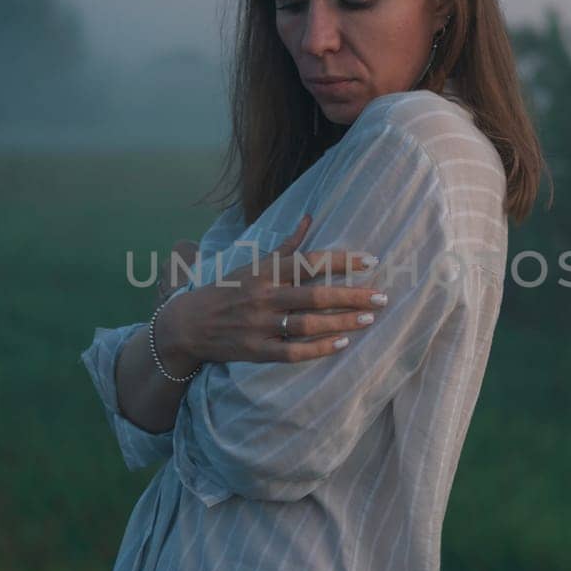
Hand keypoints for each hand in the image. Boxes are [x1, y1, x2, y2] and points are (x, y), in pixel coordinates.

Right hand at [154, 213, 386, 365]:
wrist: (189, 324)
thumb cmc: (228, 290)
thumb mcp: (253, 264)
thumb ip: (285, 246)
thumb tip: (308, 218)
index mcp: (265, 272)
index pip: (309, 262)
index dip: (342, 261)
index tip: (371, 261)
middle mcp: (264, 297)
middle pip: (316, 295)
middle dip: (352, 295)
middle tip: (382, 297)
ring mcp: (261, 326)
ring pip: (309, 324)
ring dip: (342, 321)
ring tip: (369, 318)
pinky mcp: (258, 351)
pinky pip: (294, 352)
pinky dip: (320, 349)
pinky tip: (343, 344)